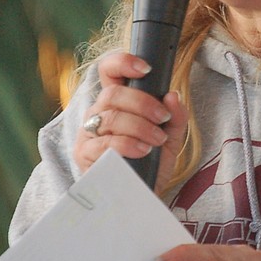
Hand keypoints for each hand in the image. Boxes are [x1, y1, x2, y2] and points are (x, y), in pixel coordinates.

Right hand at [73, 51, 187, 192]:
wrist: (141, 197)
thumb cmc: (152, 163)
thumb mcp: (170, 138)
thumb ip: (175, 117)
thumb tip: (173, 96)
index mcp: (117, 102)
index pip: (109, 71)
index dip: (123, 63)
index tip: (145, 69)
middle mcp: (99, 112)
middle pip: (112, 94)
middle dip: (142, 103)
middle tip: (161, 118)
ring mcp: (88, 133)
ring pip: (110, 117)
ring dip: (139, 126)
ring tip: (157, 139)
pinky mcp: (84, 154)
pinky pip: (104, 143)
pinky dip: (128, 144)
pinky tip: (144, 150)